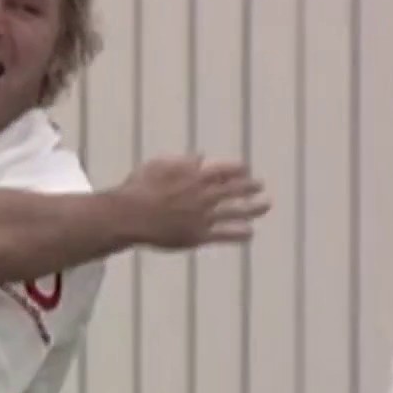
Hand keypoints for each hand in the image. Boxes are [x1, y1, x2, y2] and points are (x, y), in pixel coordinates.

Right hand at [114, 155, 270, 248]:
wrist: (127, 216)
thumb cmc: (137, 188)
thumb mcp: (157, 166)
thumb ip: (182, 161)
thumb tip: (201, 156)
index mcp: (194, 176)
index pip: (225, 170)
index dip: (239, 169)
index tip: (246, 169)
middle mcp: (203, 195)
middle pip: (235, 189)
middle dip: (250, 186)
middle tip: (260, 185)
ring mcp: (202, 216)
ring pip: (236, 211)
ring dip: (254, 207)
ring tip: (266, 205)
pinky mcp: (198, 235)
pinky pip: (224, 235)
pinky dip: (239, 233)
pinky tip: (250, 233)